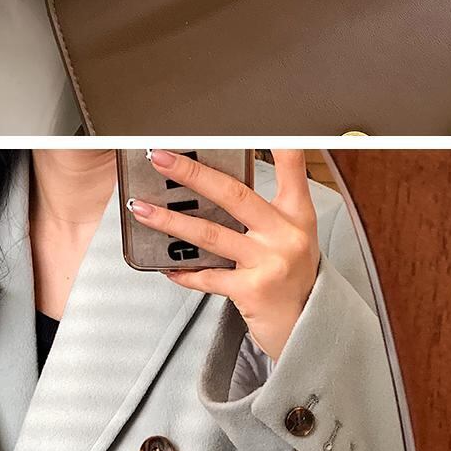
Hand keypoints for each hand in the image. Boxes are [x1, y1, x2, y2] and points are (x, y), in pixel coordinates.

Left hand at [131, 149, 319, 361]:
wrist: (309, 331)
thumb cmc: (295, 279)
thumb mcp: (293, 237)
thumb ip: (266, 212)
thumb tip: (217, 186)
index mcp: (297, 214)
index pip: (292, 166)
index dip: (278, 141)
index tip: (261, 119)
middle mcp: (286, 234)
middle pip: (233, 193)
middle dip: (191, 173)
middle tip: (159, 158)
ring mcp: (270, 262)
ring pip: (210, 233)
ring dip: (170, 220)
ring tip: (141, 209)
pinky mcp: (253, 290)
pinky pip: (208, 277)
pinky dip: (184, 273)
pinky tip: (166, 267)